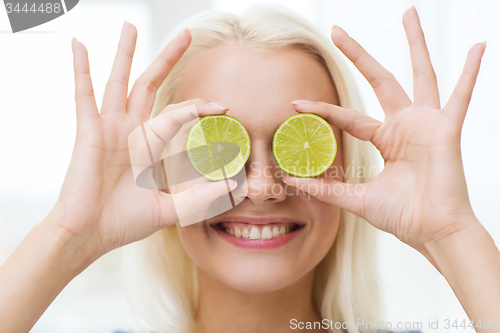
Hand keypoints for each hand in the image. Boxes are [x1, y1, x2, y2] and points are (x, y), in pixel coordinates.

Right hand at [48, 22, 231, 258]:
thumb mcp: (170, 209)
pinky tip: (79, 46)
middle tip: (186, 34)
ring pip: (119, 82)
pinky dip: (81, 70)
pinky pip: (84, 95)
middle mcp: (130, 130)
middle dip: (168, 59)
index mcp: (149, 145)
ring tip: (129, 25)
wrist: (91, 235)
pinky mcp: (89, 132)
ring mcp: (109, 128)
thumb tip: (233, 188)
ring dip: (125, 53)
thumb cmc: (124, 222)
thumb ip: (199, 199)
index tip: (223, 106)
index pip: (178, 114)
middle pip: (151, 85)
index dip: (199, 107)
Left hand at [283, 7, 484, 257]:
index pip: (348, 116)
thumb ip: (327, 189)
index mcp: (386, 139)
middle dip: (358, 55)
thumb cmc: (403, 216)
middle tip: (336, 30)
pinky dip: (471, 72)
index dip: (322, 110)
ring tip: (409, 12)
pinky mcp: (446, 130)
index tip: (295, 105)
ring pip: (420, 74)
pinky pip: (460, 97)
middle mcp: (405, 125)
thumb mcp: (357, 198)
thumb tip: (293, 182)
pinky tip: (478, 47)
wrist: (432, 233)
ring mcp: (427, 124)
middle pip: (379, 79)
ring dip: (415, 44)